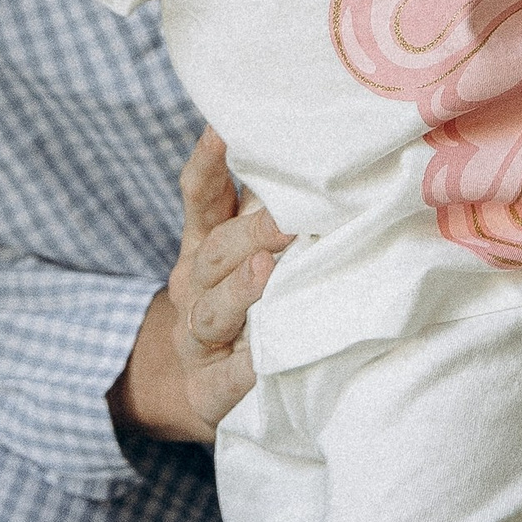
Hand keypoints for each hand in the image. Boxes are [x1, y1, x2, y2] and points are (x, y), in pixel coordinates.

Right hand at [109, 128, 292, 442]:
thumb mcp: (246, 255)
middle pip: (213, 254)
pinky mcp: (208, 391)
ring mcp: (196, 340)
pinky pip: (225, 380)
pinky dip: (244, 369)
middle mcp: (193, 287)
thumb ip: (269, 213)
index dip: (209, 163)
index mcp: (204, 246)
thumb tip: (328, 160)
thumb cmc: (245, 306)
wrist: (203, 388)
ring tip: (264, 272)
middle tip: (287, 221)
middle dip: (249, 234)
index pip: (200, 197)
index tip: (223, 130)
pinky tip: (262, 360)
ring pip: (211, 311)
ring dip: (239, 291)